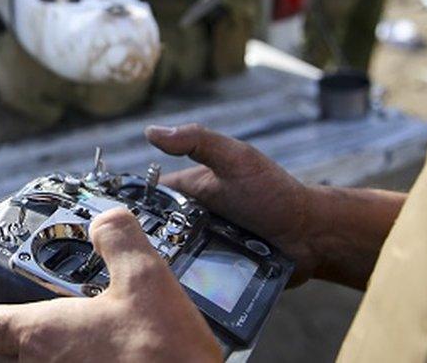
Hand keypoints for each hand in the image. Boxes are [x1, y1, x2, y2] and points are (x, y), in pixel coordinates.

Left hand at [0, 208, 221, 361]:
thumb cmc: (163, 355)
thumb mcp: (145, 278)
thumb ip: (119, 238)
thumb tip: (108, 222)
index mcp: (42, 333)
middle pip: (8, 348)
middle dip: (18, 325)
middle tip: (39, 303)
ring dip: (50, 348)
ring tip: (83, 327)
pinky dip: (75, 360)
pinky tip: (109, 353)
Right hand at [145, 124, 320, 284]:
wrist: (312, 236)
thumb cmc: (275, 193)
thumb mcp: (235, 160)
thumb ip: (197, 142)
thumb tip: (151, 132)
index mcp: (190, 191)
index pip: (149, 199)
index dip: (131, 207)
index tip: (114, 222)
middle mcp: (191, 220)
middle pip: (154, 234)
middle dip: (145, 244)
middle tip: (135, 256)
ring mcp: (202, 248)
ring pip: (169, 260)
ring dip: (164, 267)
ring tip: (154, 276)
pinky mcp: (215, 274)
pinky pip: (190, 282)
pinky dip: (183, 285)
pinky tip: (176, 294)